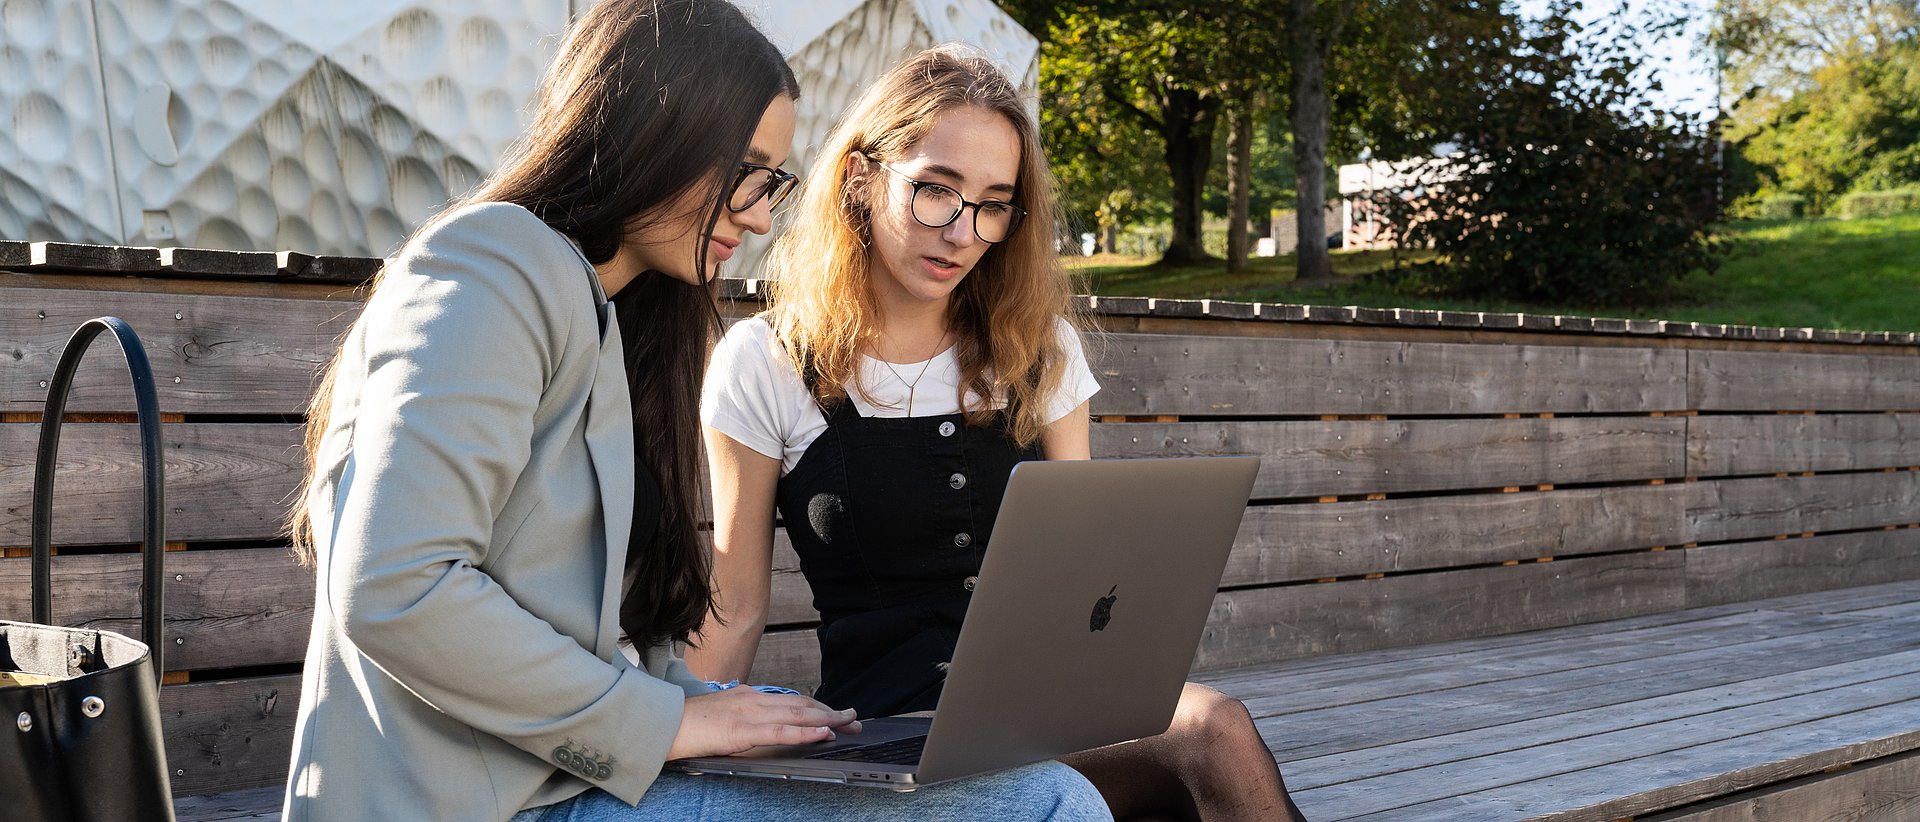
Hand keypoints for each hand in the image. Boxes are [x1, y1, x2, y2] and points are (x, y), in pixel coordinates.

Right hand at [667, 686, 861, 759]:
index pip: (791, 700)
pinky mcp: (741, 731)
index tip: (836, 714)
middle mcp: (752, 700)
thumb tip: (758, 727)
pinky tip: (823, 732)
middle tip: (855, 719)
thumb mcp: (719, 716)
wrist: (659, 723)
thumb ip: (740, 718)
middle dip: (831, 712)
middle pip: (801, 704)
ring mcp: (748, 713)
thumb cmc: (684, 723)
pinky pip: (780, 731)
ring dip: (827, 719)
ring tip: (849, 724)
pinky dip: (805, 732)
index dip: (818, 707)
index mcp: (747, 696)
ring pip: (797, 714)